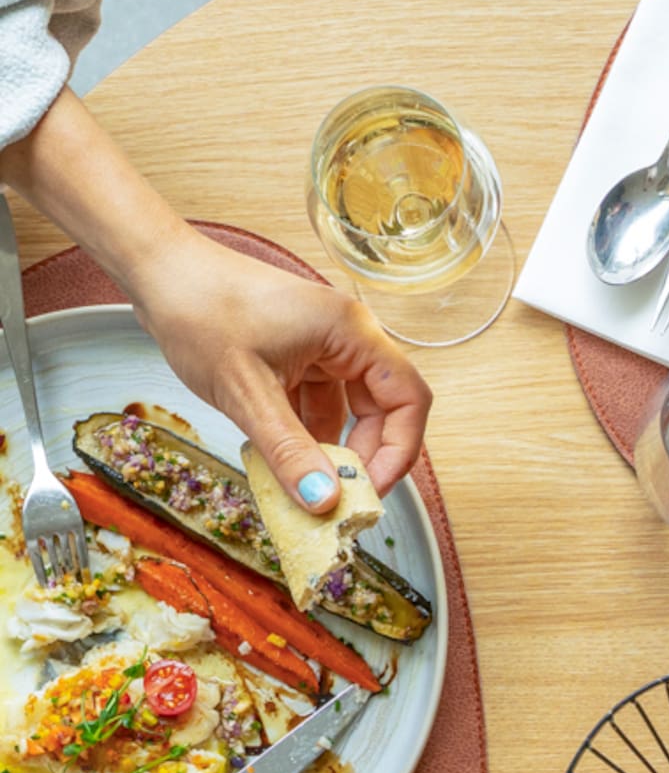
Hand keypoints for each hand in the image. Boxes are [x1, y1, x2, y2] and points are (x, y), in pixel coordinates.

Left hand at [128, 226, 432, 511]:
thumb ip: (289, 451)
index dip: (398, 451)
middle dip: (362, 458)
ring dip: (330, 451)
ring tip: (304, 484)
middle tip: (335, 497)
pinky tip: (281, 460)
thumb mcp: (247, 393)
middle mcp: (346, 336)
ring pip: (348, 412)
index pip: (408, 399)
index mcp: (350, 332)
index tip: (369, 491)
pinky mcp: (299, 355)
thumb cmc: (199, 309)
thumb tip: (324, 502)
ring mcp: (322, 346)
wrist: (156, 270)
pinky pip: (318, 406)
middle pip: (383, 410)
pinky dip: (305, 436)